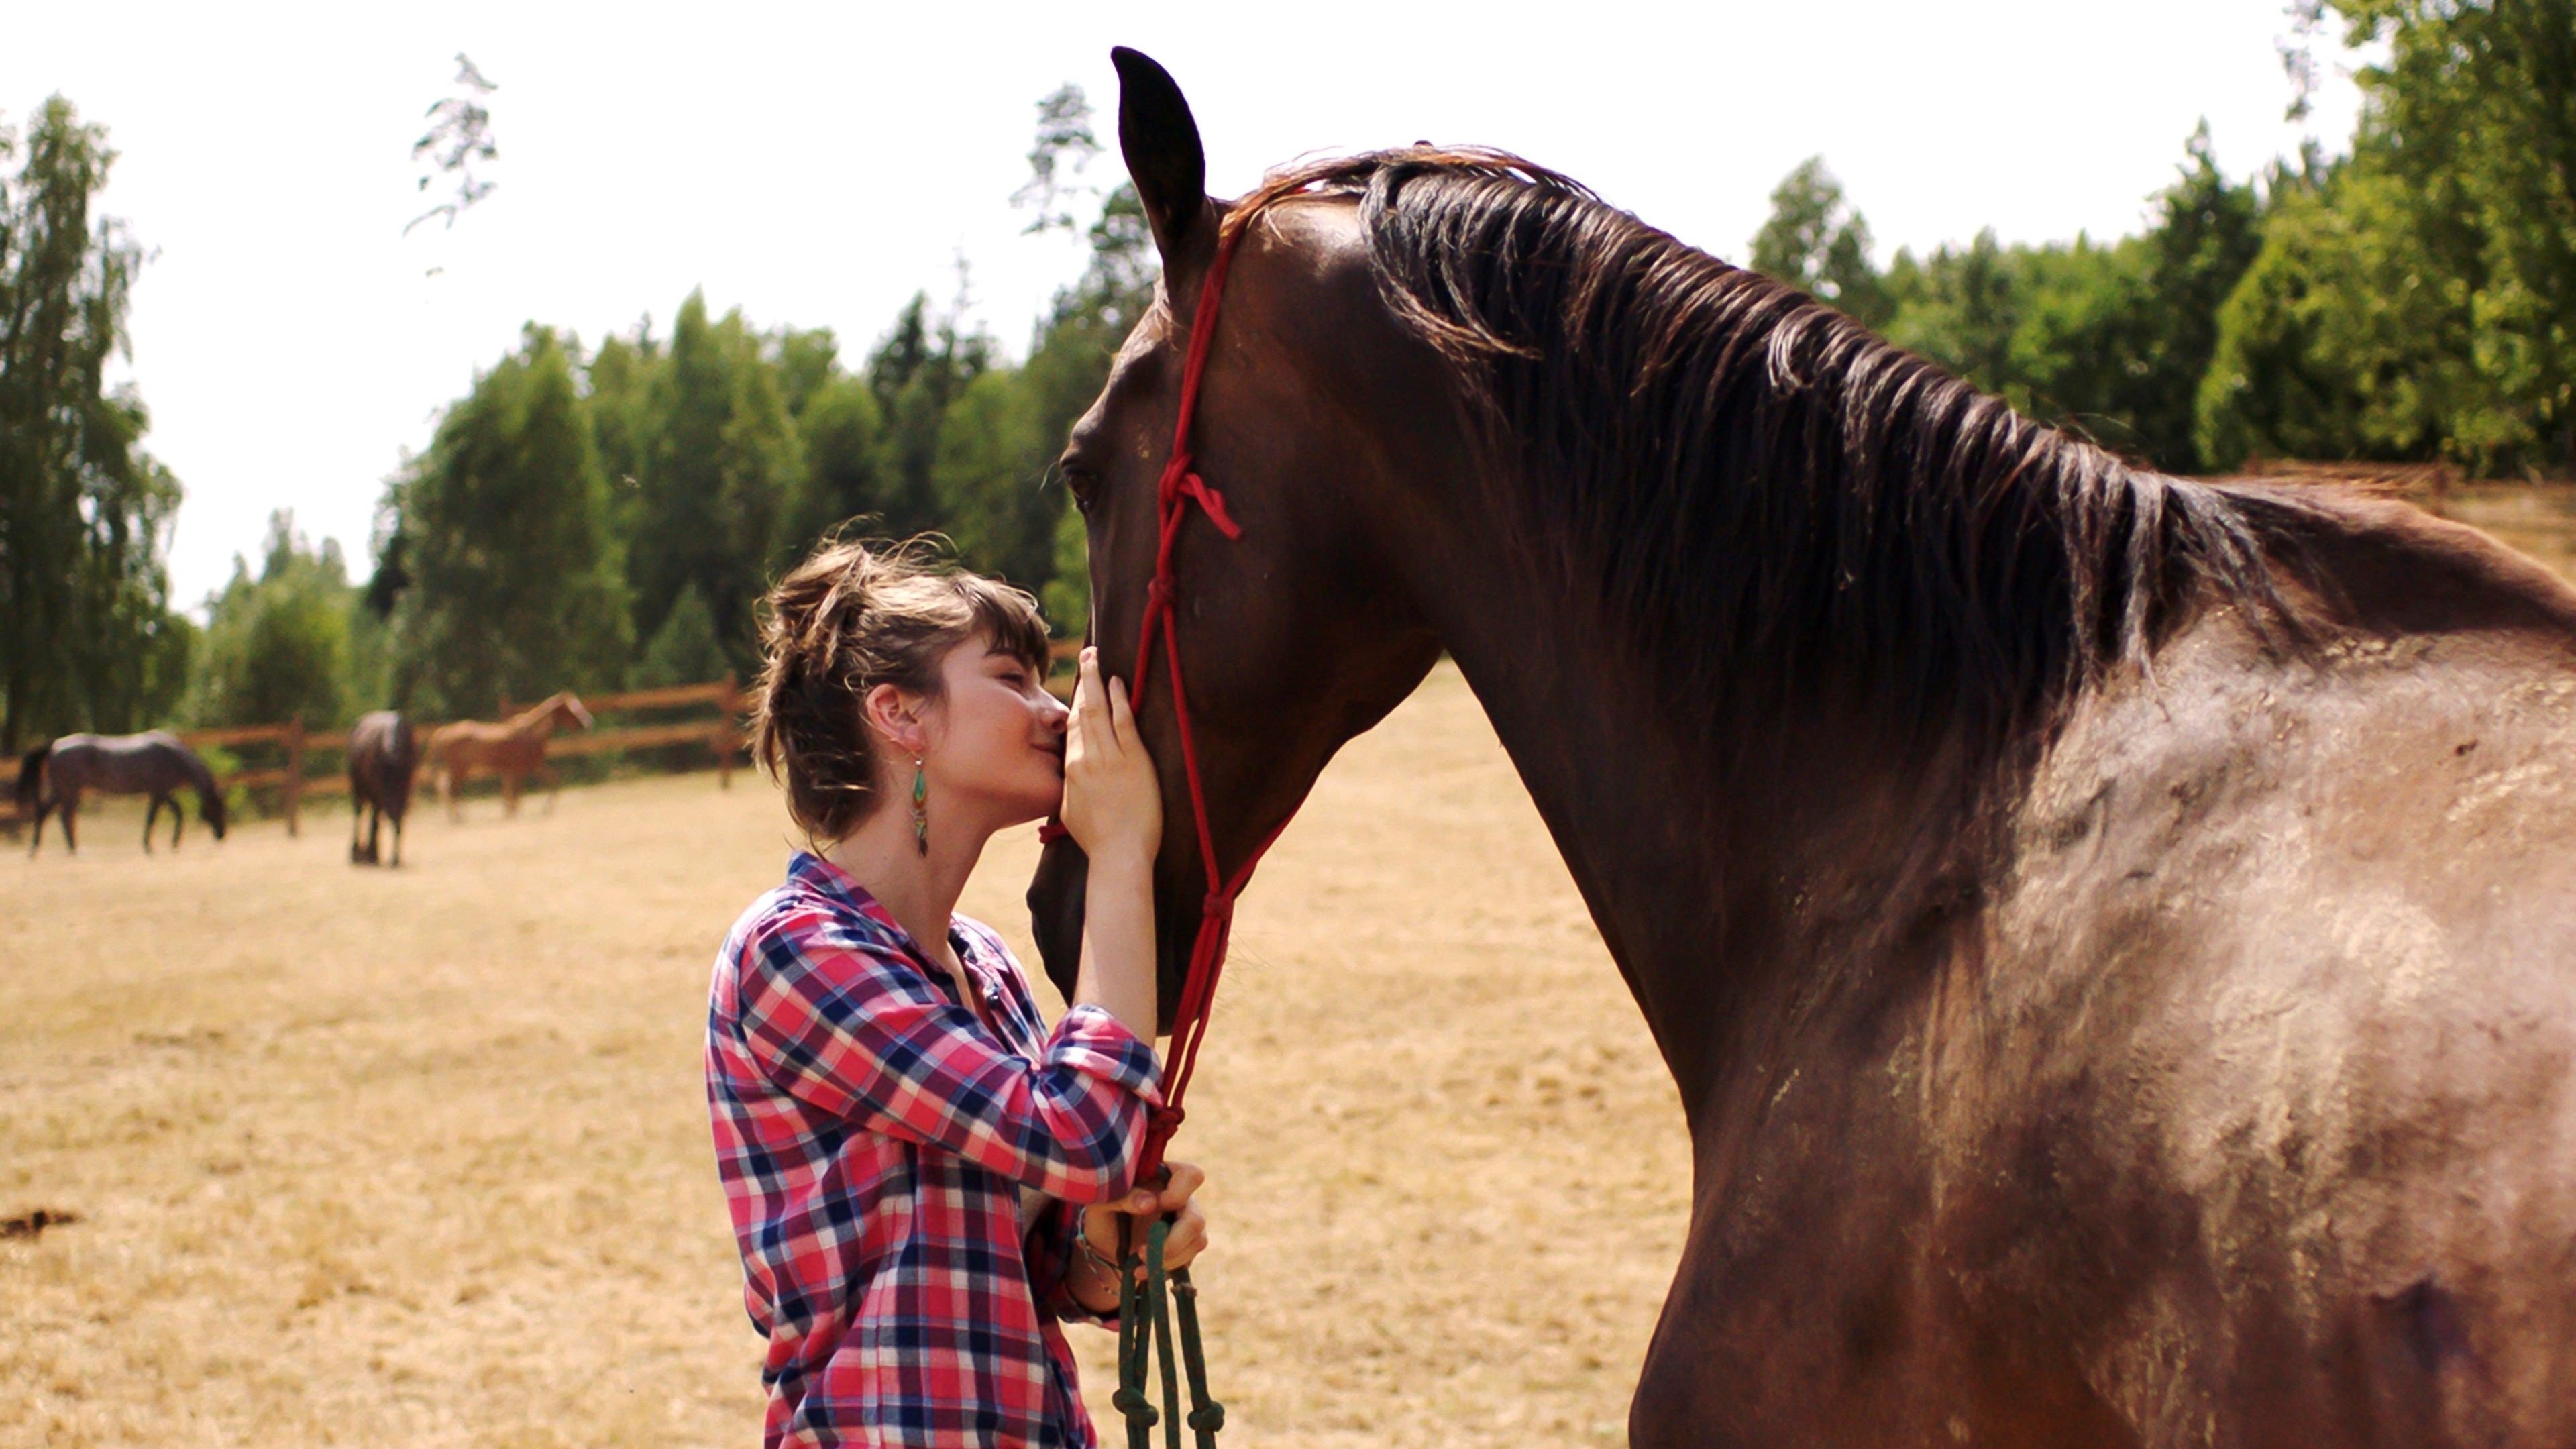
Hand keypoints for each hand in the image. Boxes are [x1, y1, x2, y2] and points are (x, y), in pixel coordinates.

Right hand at [1060, 648, 1161, 866]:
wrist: (1118, 855)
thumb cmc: (1097, 839)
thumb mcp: (1070, 811)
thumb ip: (1069, 787)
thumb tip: (1069, 774)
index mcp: (1071, 769)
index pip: (1072, 726)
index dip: (1075, 701)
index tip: (1080, 683)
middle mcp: (1085, 758)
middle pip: (1082, 711)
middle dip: (1084, 680)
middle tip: (1087, 654)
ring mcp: (1109, 758)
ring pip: (1098, 711)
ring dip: (1096, 681)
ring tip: (1096, 657)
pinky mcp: (1133, 761)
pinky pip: (1123, 723)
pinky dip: (1119, 700)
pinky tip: (1117, 682)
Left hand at [1081, 1160, 1209, 1277]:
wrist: (1105, 1244)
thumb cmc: (1105, 1214)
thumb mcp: (1103, 1203)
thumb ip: (1124, 1197)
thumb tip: (1150, 1203)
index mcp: (1165, 1179)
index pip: (1191, 1176)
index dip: (1179, 1193)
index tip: (1156, 1205)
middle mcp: (1183, 1201)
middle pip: (1196, 1219)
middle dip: (1171, 1242)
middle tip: (1142, 1252)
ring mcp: (1187, 1226)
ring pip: (1196, 1243)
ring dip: (1166, 1259)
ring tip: (1137, 1264)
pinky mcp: (1186, 1249)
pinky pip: (1187, 1261)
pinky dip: (1164, 1270)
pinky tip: (1142, 1272)